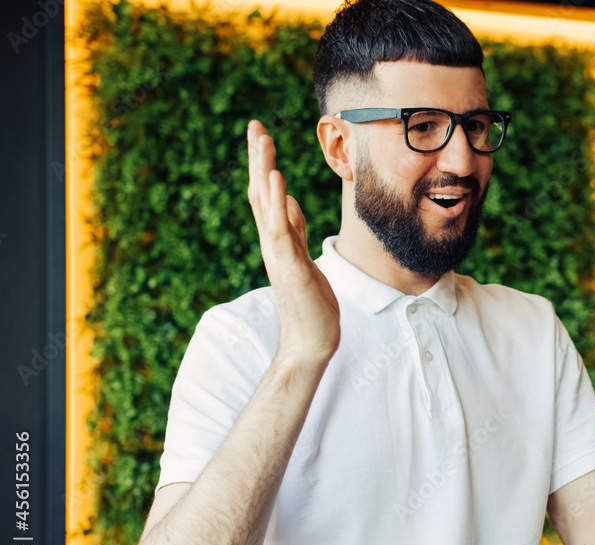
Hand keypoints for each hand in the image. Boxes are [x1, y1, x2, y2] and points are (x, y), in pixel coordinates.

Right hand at [246, 120, 340, 364]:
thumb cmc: (310, 303)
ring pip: (266, 206)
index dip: (263, 164)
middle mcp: (273, 244)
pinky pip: (282, 231)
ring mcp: (279, 255)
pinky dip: (277, 204)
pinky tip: (276, 180)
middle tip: (255, 125)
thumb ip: (295, 231)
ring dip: (264, 171)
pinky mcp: (291, 269)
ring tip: (262, 141)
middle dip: (258, 158)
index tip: (261, 134)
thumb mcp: (304, 258)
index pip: (266, 195)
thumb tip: (287, 200)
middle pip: (261, 193)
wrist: (311, 342)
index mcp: (278, 240)